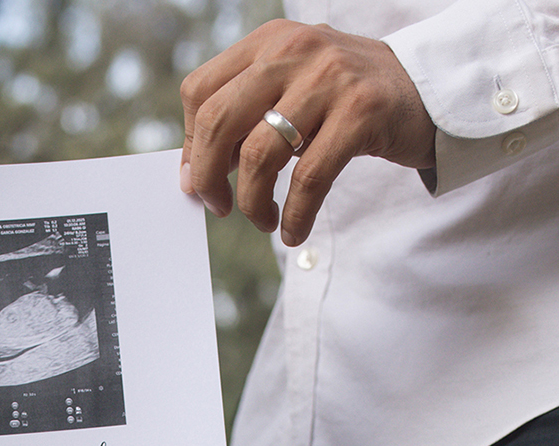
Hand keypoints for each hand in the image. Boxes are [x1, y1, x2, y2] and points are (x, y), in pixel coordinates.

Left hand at [179, 20, 436, 246]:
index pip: (200, 92)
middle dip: (209, 179)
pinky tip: (294, 231)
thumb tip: (194, 172)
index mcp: (269, 41)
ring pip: (258, 155)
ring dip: (252, 204)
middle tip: (220, 207)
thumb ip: (246, 114)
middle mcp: (295, 49)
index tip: (199, 180)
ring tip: (264, 220)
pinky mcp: (361, 112)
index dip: (190, 145)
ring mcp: (330, 77)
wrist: (427, 91)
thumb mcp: (292, 87)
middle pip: (218, 122)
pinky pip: (308, 179)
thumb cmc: (347, 100)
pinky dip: (295, 216)